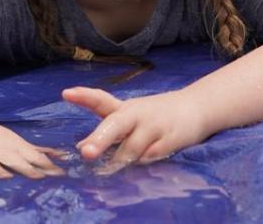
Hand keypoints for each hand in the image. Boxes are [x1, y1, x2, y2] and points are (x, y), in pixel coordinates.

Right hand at [0, 112, 64, 178]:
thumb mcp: (9, 139)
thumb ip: (30, 150)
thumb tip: (56, 156)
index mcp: (9, 142)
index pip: (31, 154)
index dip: (45, 164)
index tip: (61, 173)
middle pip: (14, 160)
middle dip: (28, 168)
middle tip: (40, 178)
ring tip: (6, 176)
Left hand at [62, 87, 208, 174]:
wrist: (195, 107)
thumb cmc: (155, 116)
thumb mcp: (130, 117)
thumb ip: (108, 130)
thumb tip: (80, 147)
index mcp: (124, 109)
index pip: (102, 100)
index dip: (84, 96)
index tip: (66, 93)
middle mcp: (137, 115)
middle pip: (115, 125)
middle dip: (100, 139)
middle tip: (86, 152)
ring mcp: (154, 126)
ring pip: (133, 148)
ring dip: (122, 159)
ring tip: (113, 168)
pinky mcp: (171, 138)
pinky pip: (153, 155)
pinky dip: (146, 160)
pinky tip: (146, 159)